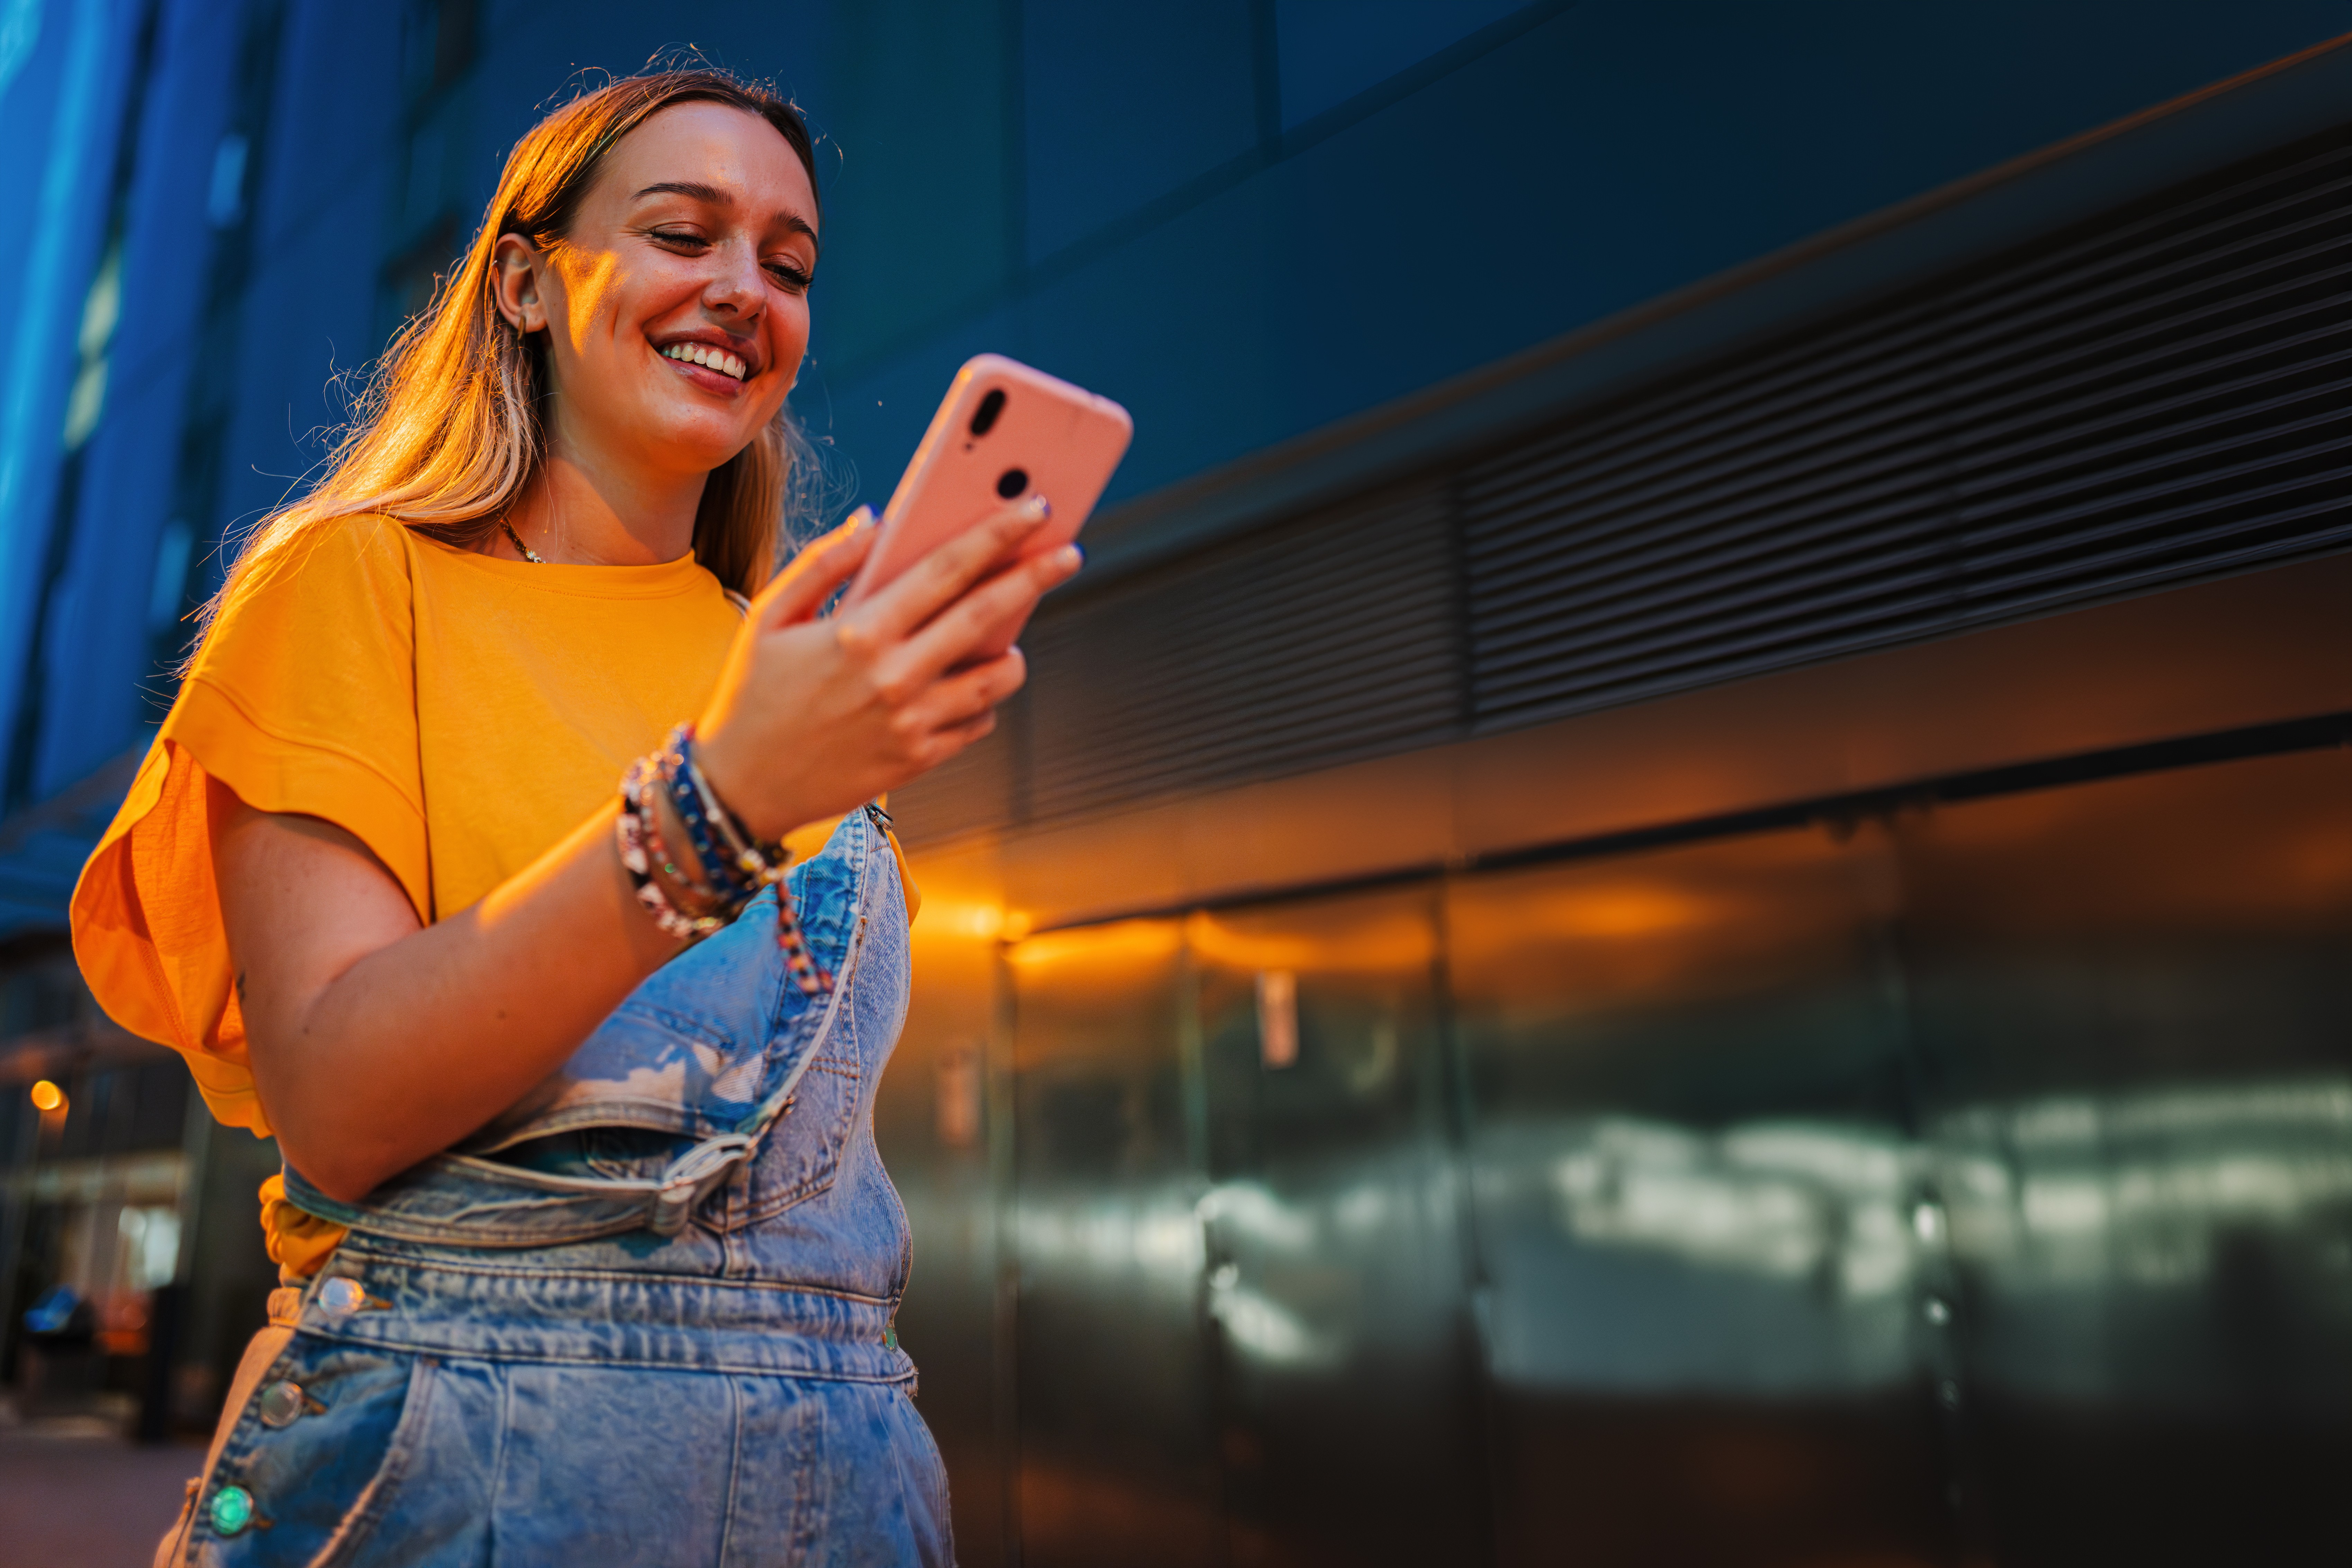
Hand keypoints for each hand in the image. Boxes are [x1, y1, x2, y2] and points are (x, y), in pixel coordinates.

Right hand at [693, 497, 1079, 839]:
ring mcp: (911, 722)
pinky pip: (976, 723)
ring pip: (997, 679)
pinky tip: (966, 688)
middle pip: (988, 615)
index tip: (1035, 510)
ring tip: (1008, 638)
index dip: (998, 535)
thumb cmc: (752, 692)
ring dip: (1013, 652)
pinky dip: (981, 703)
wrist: (741, 787)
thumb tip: (875, 519)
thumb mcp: (771, 616)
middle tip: (1069, 553)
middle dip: (1036, 576)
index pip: (948, 569)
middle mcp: (893, 676)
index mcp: (859, 631)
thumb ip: (825, 562)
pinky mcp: (918, 760)